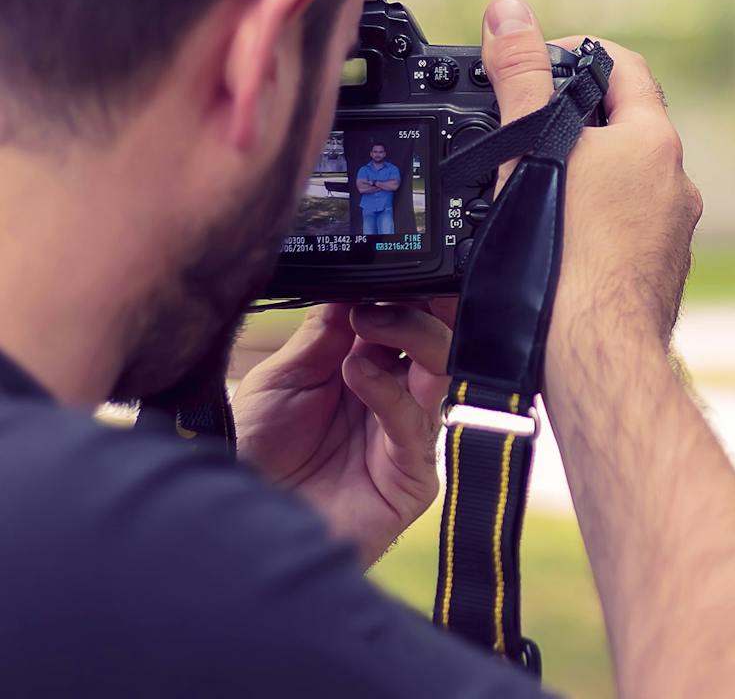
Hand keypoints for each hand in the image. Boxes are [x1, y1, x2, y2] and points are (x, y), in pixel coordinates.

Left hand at [232, 302, 454, 565]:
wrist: (239, 526)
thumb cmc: (259, 456)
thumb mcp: (283, 379)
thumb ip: (325, 335)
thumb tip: (359, 284)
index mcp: (371, 371)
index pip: (408, 322)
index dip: (406, 292)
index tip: (389, 264)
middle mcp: (397, 400)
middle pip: (438, 340)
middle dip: (421, 305)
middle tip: (387, 289)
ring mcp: (409, 436)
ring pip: (441, 372)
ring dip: (409, 335)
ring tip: (367, 322)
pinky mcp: (412, 477)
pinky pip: (417, 425)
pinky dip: (390, 391)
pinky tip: (357, 372)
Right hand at [480, 0, 701, 378]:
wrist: (593, 356)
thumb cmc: (563, 255)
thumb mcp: (532, 151)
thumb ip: (522, 78)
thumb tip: (510, 13)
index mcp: (653, 142)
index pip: (623, 68)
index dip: (578, 53)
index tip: (539, 62)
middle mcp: (676, 184)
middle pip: (626, 126)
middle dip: (577, 120)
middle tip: (524, 126)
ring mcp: (671, 234)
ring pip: (627, 185)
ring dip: (585, 176)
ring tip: (531, 188)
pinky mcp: (658, 275)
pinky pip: (625, 233)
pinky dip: (594, 224)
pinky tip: (555, 241)